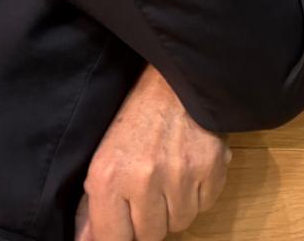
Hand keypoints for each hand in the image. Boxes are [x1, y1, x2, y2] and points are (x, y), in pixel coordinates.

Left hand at [76, 66, 228, 240]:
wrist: (174, 78)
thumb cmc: (134, 118)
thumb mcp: (102, 158)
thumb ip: (92, 206)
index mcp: (109, 178)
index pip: (113, 240)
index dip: (119, 237)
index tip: (123, 227)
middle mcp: (144, 179)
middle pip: (151, 236)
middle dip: (148, 222)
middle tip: (148, 196)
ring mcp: (181, 174)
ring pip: (181, 222)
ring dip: (175, 209)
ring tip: (170, 179)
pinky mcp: (212, 166)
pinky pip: (206, 204)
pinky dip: (199, 194)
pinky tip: (190, 170)